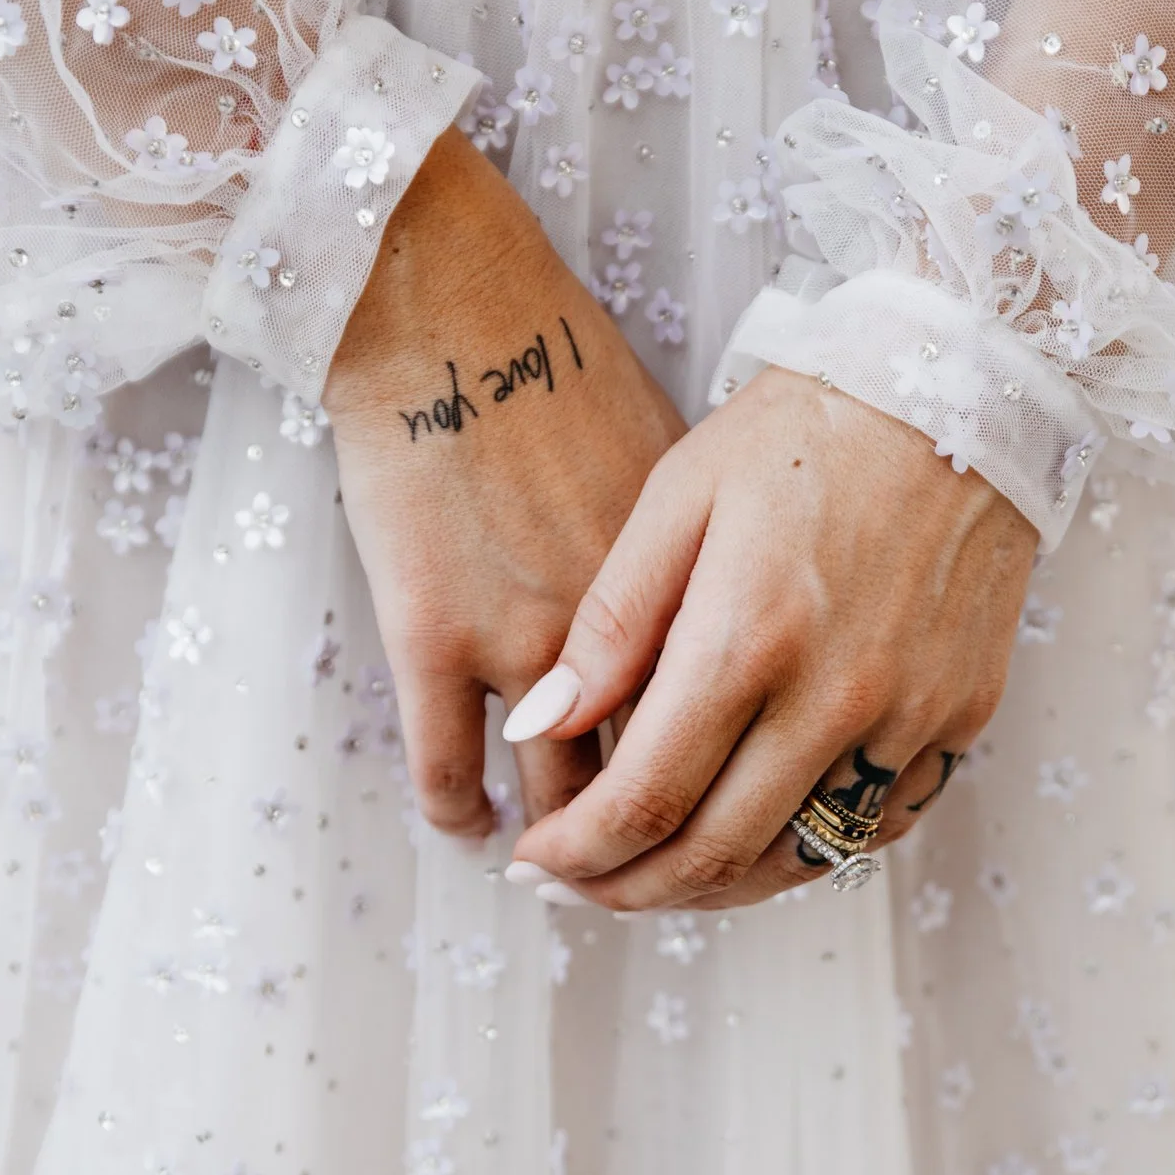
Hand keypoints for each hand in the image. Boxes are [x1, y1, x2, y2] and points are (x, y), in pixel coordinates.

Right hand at [328, 129, 685, 838]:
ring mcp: (528, 640)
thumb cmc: (568, 363)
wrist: (451, 302)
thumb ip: (713, 575)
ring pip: (563, 799)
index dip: (734, 792)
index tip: (722, 817)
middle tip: (640, 873)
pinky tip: (474, 826)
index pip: (738, 733)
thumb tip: (736, 644)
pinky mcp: (436, 635)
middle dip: (657, 848)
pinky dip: (462, 813)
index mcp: (702, 592)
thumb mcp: (686, 470)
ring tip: (559, 867)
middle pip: (663, 785)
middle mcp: (632, 633)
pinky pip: (448, 770)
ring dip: (565, 848)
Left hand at [505, 366, 1038, 909]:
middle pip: (714, 855)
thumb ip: (609, 623)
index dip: (578, 852)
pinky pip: (875, 829)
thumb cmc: (805, 428)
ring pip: (797, 861)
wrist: (964, 388)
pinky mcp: (960, 720)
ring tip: (651, 875)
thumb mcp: (680, 495)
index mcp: (748, 637)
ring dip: (711, 890)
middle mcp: (836, 697)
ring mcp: (909, 719)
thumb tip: (539, 725)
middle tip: (577, 886)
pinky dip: (802, 852)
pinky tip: (753, 835)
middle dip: (627, 889)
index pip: (645, 800)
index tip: (536, 860)